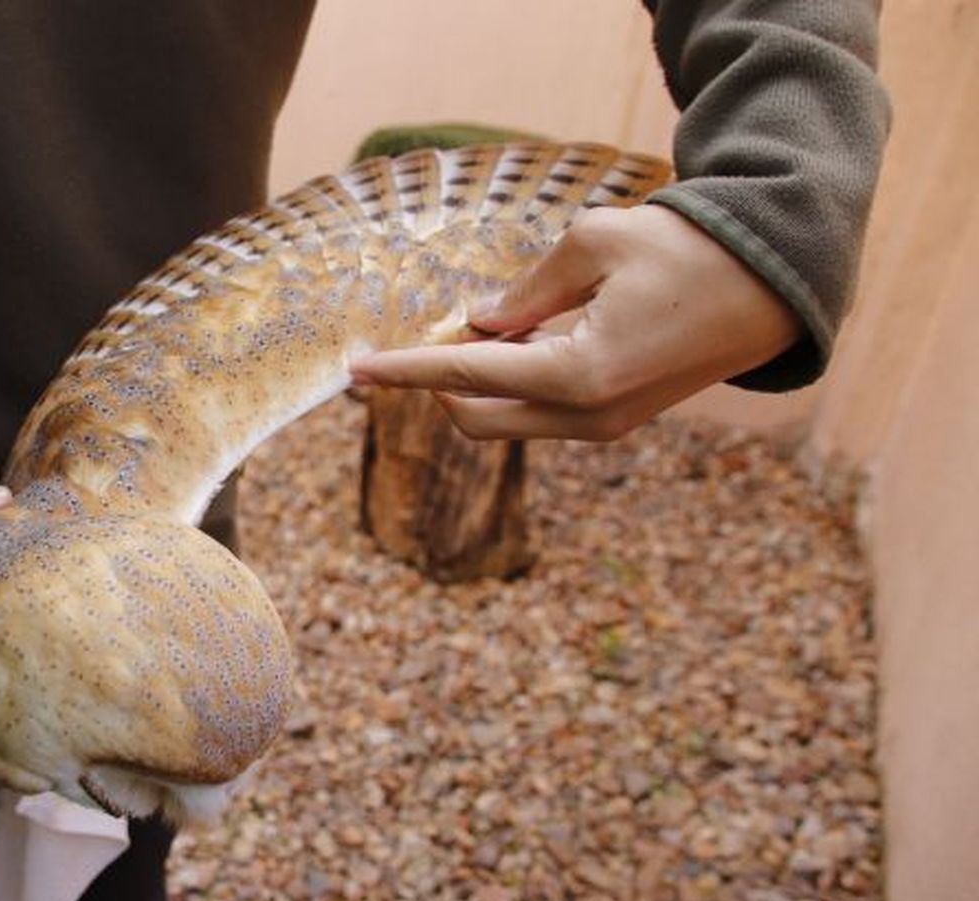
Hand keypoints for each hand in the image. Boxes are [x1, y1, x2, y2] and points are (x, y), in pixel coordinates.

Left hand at [349, 204, 801, 439]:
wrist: (772, 287)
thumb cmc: (685, 251)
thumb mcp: (594, 245)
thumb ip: (526, 291)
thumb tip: (478, 321)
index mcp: (575, 374)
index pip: (463, 373)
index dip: (403, 369)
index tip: (355, 371)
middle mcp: (585, 416)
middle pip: (472, 415)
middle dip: (437, 380)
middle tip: (437, 327)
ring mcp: (602, 427)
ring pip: (505, 418)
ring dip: (479, 380)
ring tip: (503, 319)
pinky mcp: (615, 422)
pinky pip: (539, 413)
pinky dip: (515, 382)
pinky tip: (529, 337)